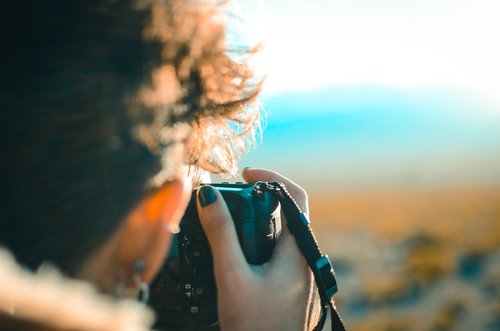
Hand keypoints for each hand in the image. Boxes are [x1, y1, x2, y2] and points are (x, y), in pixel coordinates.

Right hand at [196, 168, 318, 330]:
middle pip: (287, 213)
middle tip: (230, 195)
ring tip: (229, 219)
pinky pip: (277, 252)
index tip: (245, 172)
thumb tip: (208, 195)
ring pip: (281, 234)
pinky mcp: (290, 286)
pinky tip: (237, 252)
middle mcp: (304, 258)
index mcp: (298, 250)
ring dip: (257, 220)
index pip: (294, 196)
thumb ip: (221, 235)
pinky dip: (257, 241)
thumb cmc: (257, 327)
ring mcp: (298, 274)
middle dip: (259, 198)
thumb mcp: (233, 276)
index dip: (271, 177)